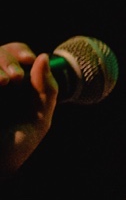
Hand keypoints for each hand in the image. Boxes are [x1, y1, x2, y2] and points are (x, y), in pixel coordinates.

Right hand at [2, 43, 57, 176]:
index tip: (28, 59)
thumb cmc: (13, 148)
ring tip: (4, 81)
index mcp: (10, 84)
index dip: (18, 51)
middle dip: (6, 58)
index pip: (12, 53)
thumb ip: (46, 90)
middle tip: (16, 78)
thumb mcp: (37, 121)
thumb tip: (44, 56)